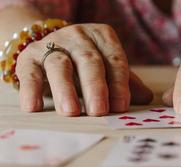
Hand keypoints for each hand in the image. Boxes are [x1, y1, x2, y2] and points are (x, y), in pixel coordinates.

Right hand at [16, 24, 152, 115]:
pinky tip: (34, 107)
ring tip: (71, 111)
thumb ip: (125, 82)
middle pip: (89, 61)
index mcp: (102, 38)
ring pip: (60, 65)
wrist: (52, 47)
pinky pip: (29, 73)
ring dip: (66, 89)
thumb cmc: (87, 63)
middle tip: (99, 110)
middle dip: (95, 86)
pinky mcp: (29, 58)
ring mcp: (52, 44)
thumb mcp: (108, 68)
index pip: (115, 60)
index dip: (119, 83)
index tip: (121, 106)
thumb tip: (147, 98)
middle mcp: (78, 37)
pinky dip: (31, 90)